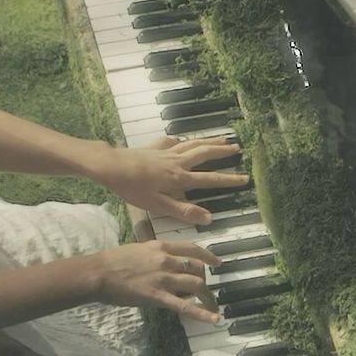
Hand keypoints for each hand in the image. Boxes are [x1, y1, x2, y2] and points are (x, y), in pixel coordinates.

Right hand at [91, 239, 222, 322]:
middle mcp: (167, 260)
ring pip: (197, 285)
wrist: (98, 272)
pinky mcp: (158, 296)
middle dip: (207, 280)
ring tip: (213, 306)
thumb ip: (156, 254)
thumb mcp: (139, 249)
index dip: (208, 256)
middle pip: (198, 268)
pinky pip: (185, 306)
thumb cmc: (113, 261)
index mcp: (161, 246)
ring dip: (208, 297)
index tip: (217, 262)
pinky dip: (202, 313)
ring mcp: (164, 278)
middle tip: (207, 290)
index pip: (192, 248)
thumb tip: (167, 262)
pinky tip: (214, 319)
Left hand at [94, 136, 249, 224]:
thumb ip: (184, 211)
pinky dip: (181, 139)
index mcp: (180, 178)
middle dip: (222, 151)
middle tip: (236, 148)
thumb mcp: (158, 206)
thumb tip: (208, 217)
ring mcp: (166, 152)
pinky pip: (172, 141)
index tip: (244, 178)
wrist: (111, 166)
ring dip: (209, 141)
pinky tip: (181, 139)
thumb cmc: (132, 187)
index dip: (229, 179)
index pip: (210, 179)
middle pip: (205, 153)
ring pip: (193, 143)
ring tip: (222, 138)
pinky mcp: (154, 147)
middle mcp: (177, 162)